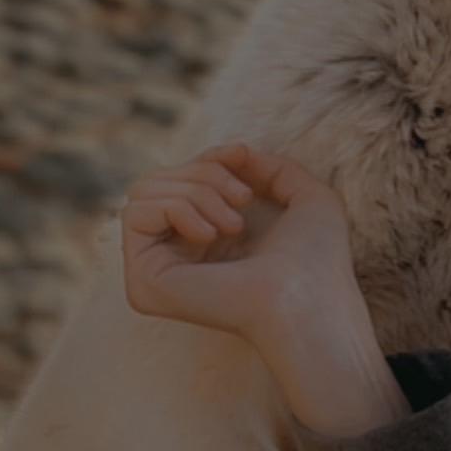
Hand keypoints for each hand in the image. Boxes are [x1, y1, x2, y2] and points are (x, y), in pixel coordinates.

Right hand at [121, 143, 406, 434]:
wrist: (307, 297)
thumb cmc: (317, 259)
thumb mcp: (305, 196)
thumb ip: (271, 168)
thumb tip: (234, 153)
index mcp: (209, 240)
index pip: (182, 180)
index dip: (209, 158)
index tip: (241, 154)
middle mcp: (178, 256)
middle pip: (161, 179)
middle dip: (205, 174)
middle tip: (243, 199)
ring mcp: (157, 270)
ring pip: (144, 192)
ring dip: (196, 192)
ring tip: (233, 225)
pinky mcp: (143, 282)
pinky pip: (134, 214)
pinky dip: (176, 208)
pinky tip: (210, 236)